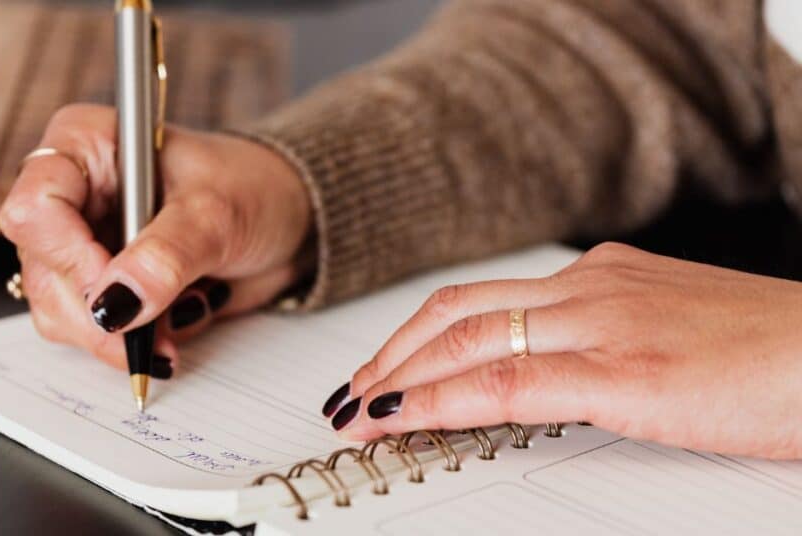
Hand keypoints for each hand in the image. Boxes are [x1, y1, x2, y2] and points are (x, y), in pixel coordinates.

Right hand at [0, 104, 311, 373]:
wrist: (288, 220)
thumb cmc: (253, 188)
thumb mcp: (216, 214)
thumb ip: (165, 257)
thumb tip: (116, 304)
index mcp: (86, 146)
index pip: (36, 205)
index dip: (69, 257)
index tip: (117, 292)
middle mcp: (74, 194)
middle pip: (42, 269)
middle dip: (97, 313)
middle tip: (147, 331)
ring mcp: (84, 244)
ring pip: (58, 310)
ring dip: (117, 335)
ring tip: (178, 319)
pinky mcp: (104, 286)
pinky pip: (91, 332)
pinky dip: (133, 342)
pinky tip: (176, 321)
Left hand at [324, 243, 801, 458]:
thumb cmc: (770, 352)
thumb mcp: (669, 334)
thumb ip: (606, 344)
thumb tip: (553, 374)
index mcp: (600, 279)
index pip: (481, 301)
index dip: (417, 336)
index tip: (383, 369)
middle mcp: (590, 289)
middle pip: (455, 312)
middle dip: (391, 354)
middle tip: (351, 391)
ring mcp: (602, 324)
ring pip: (466, 340)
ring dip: (398, 375)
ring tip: (359, 410)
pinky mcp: (623, 372)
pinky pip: (506, 381)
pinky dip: (441, 398)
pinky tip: (403, 417)